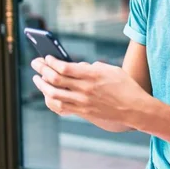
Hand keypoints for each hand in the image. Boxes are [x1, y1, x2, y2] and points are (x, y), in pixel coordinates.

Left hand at [30, 56, 148, 123]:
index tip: (47, 57)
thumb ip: (94, 67)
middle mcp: (85, 89)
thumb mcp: (112, 70)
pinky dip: (50, 100)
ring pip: (53, 94)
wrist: (134, 109)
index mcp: (93, 75)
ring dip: (42, 85)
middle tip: (35, 63)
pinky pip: (60, 107)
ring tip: (37, 79)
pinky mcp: (83, 112)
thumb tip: (77, 66)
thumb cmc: (126, 86)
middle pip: (55, 79)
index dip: (52, 61)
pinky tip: (47, 95)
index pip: (64, 67)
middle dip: (41, 69)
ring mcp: (83, 102)